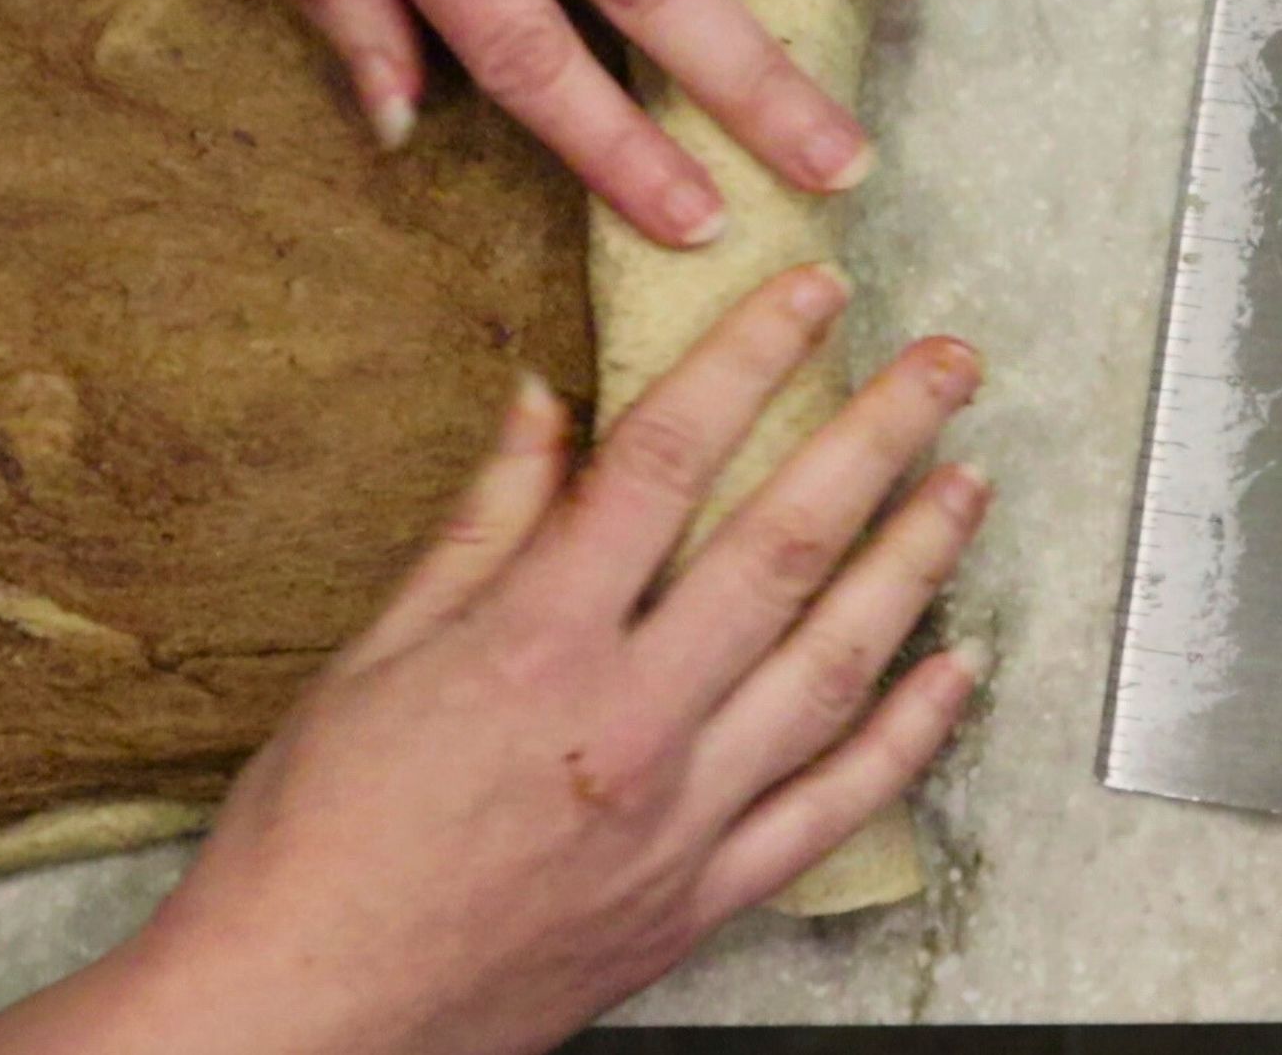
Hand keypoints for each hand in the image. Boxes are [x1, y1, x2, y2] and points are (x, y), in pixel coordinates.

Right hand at [0, 266, 987, 1054]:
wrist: (312, 1015)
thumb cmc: (317, 838)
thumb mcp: (376, 655)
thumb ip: (482, 527)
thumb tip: (543, 410)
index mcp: (536, 645)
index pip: (666, 463)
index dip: (745, 362)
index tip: (806, 298)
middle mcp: (631, 723)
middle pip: (784, 549)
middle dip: (878, 438)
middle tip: (946, 366)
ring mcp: (684, 818)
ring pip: (836, 667)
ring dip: (916, 564)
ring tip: (969, 484)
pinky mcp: (704, 897)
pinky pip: (836, 809)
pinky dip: (909, 736)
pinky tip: (956, 673)